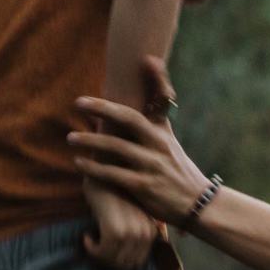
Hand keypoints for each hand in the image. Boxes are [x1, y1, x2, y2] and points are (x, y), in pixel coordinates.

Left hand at [68, 95, 209, 224]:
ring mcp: (152, 165)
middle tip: (78, 103)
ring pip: (116, 147)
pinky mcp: (144, 186)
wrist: (198, 204)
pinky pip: (113, 174)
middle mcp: (159, 145)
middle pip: (129, 119)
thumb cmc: (178, 173)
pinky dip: (94, 168)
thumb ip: (156, 124)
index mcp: (163, 133)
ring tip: (70, 138)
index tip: (139, 65)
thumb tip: (145, 104)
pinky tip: (79, 163)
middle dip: (102, 108)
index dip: (151, 82)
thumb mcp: (171, 144)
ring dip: (90, 141)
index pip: (154, 103)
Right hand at [83, 179, 158, 269]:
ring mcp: (132, 232)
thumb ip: (133, 236)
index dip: (117, 262)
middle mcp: (145, 234)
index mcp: (152, 231)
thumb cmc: (112, 195)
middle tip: (96, 248)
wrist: (102, 173)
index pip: (136, 264)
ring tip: (92, 241)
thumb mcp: (130, 216)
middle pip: (125, 267)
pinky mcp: (115, 230)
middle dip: (108, 262)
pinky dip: (91, 249)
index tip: (105, 249)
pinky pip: (101, 253)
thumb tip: (121, 263)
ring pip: (113, 263)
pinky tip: (86, 236)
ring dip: (98, 256)